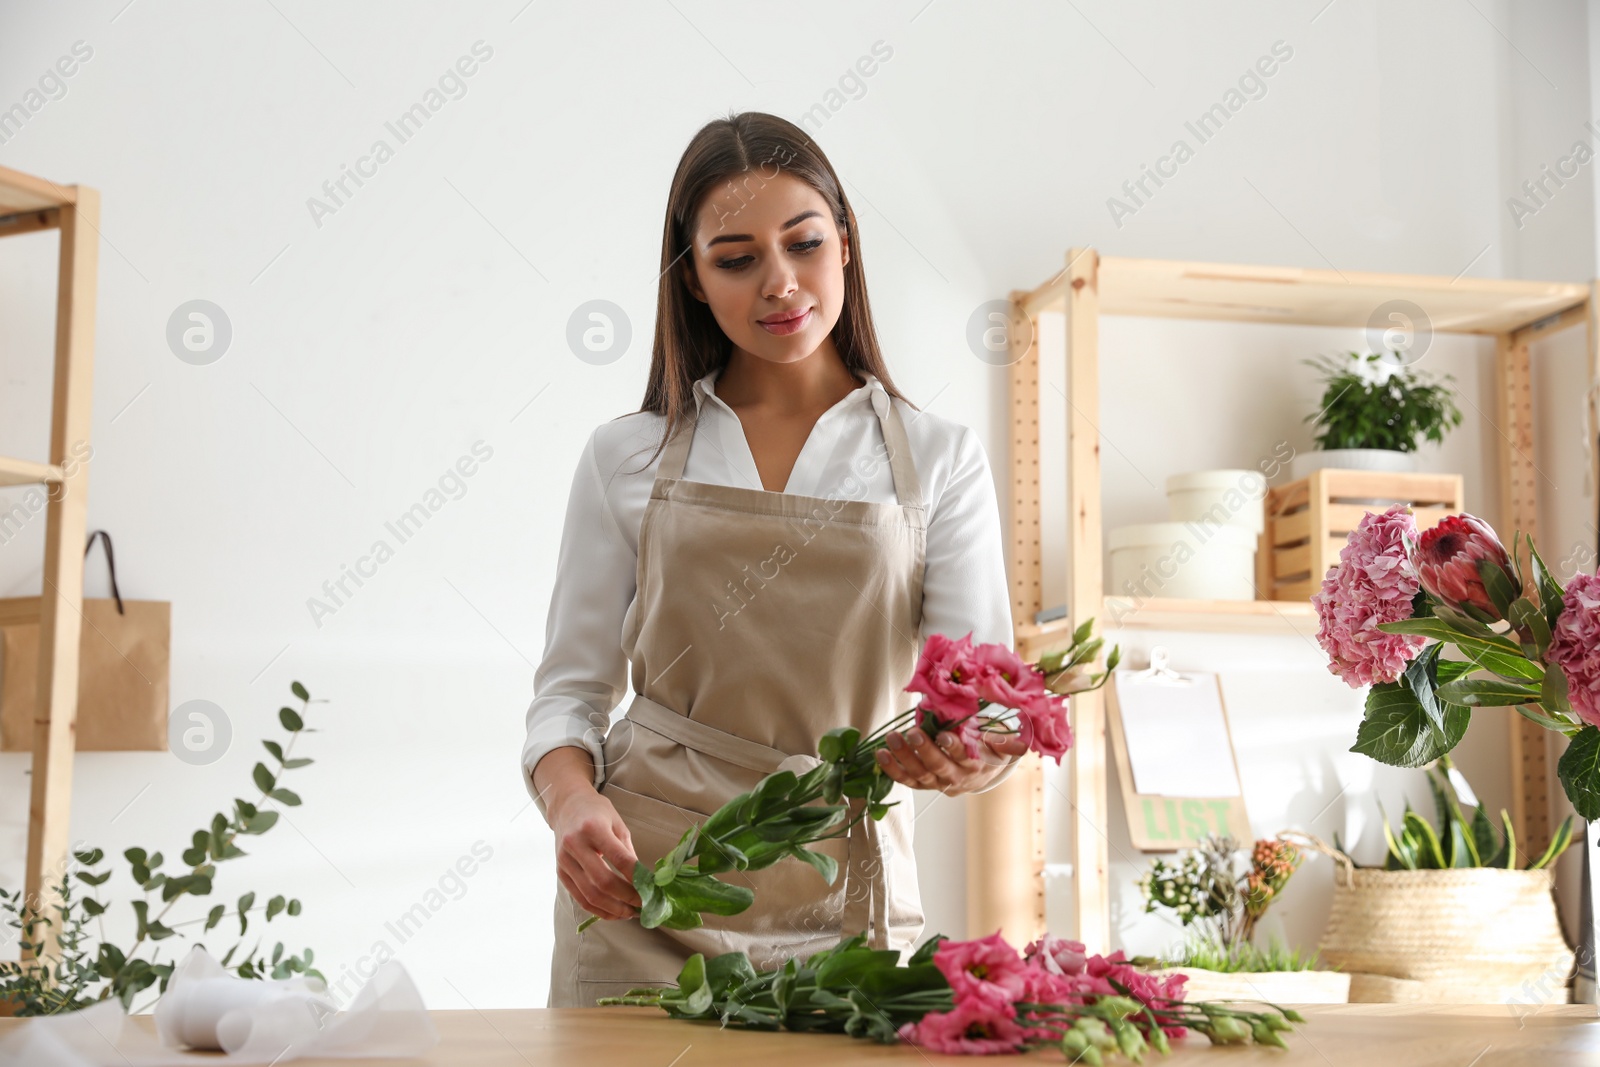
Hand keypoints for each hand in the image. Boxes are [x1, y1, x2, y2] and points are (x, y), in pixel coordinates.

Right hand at [548, 787, 642, 920]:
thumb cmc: (596, 812)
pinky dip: (599, 910)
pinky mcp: (560, 872)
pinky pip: (580, 898)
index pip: (619, 858)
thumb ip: (627, 851)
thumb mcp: (617, 823)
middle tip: (644, 905)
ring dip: (614, 909)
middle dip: (627, 898)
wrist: (567, 806)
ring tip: (631, 913)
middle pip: (603, 881)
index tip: (651, 890)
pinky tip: (614, 912)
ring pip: (590, 895)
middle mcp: (575, 844)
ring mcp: (564, 861)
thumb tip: (642, 880)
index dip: (636, 878)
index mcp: (593, 828)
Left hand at [875, 725, 1028, 794]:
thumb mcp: (1002, 745)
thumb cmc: (989, 751)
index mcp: (976, 766)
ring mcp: (938, 784)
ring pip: (920, 774)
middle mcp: (957, 778)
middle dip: (925, 751)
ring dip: (904, 757)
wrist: (982, 773)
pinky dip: (893, 769)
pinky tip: (881, 754)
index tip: (944, 735)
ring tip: (891, 738)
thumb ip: (1006, 742)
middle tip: (912, 733)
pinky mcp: (924, 785)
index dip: (955, 748)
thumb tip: (1017, 740)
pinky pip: (907, 780)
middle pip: (939, 768)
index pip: (966, 758)